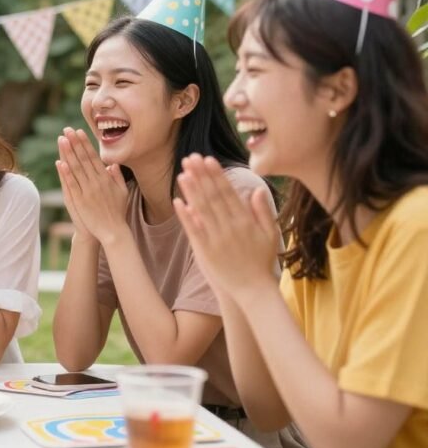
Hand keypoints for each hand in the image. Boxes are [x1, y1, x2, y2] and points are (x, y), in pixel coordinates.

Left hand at [55, 127, 128, 243]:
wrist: (113, 231)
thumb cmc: (118, 212)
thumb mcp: (122, 192)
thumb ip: (117, 177)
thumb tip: (112, 164)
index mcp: (106, 178)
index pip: (93, 156)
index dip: (85, 143)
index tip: (78, 132)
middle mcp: (97, 182)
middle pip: (83, 158)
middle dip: (75, 143)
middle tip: (66, 129)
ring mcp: (88, 191)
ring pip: (76, 168)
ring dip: (68, 153)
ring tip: (62, 140)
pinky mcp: (81, 201)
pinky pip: (72, 184)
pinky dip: (66, 173)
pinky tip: (60, 163)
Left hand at [173, 154, 278, 299]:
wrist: (253, 290)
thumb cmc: (262, 261)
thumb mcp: (269, 234)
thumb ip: (263, 211)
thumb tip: (257, 189)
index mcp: (245, 221)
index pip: (228, 193)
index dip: (217, 175)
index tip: (208, 159)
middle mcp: (230, 227)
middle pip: (212, 197)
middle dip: (201, 176)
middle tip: (191, 157)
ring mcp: (216, 239)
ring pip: (201, 210)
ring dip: (191, 191)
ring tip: (182, 172)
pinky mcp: (205, 251)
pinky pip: (193, 230)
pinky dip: (185, 216)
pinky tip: (177, 202)